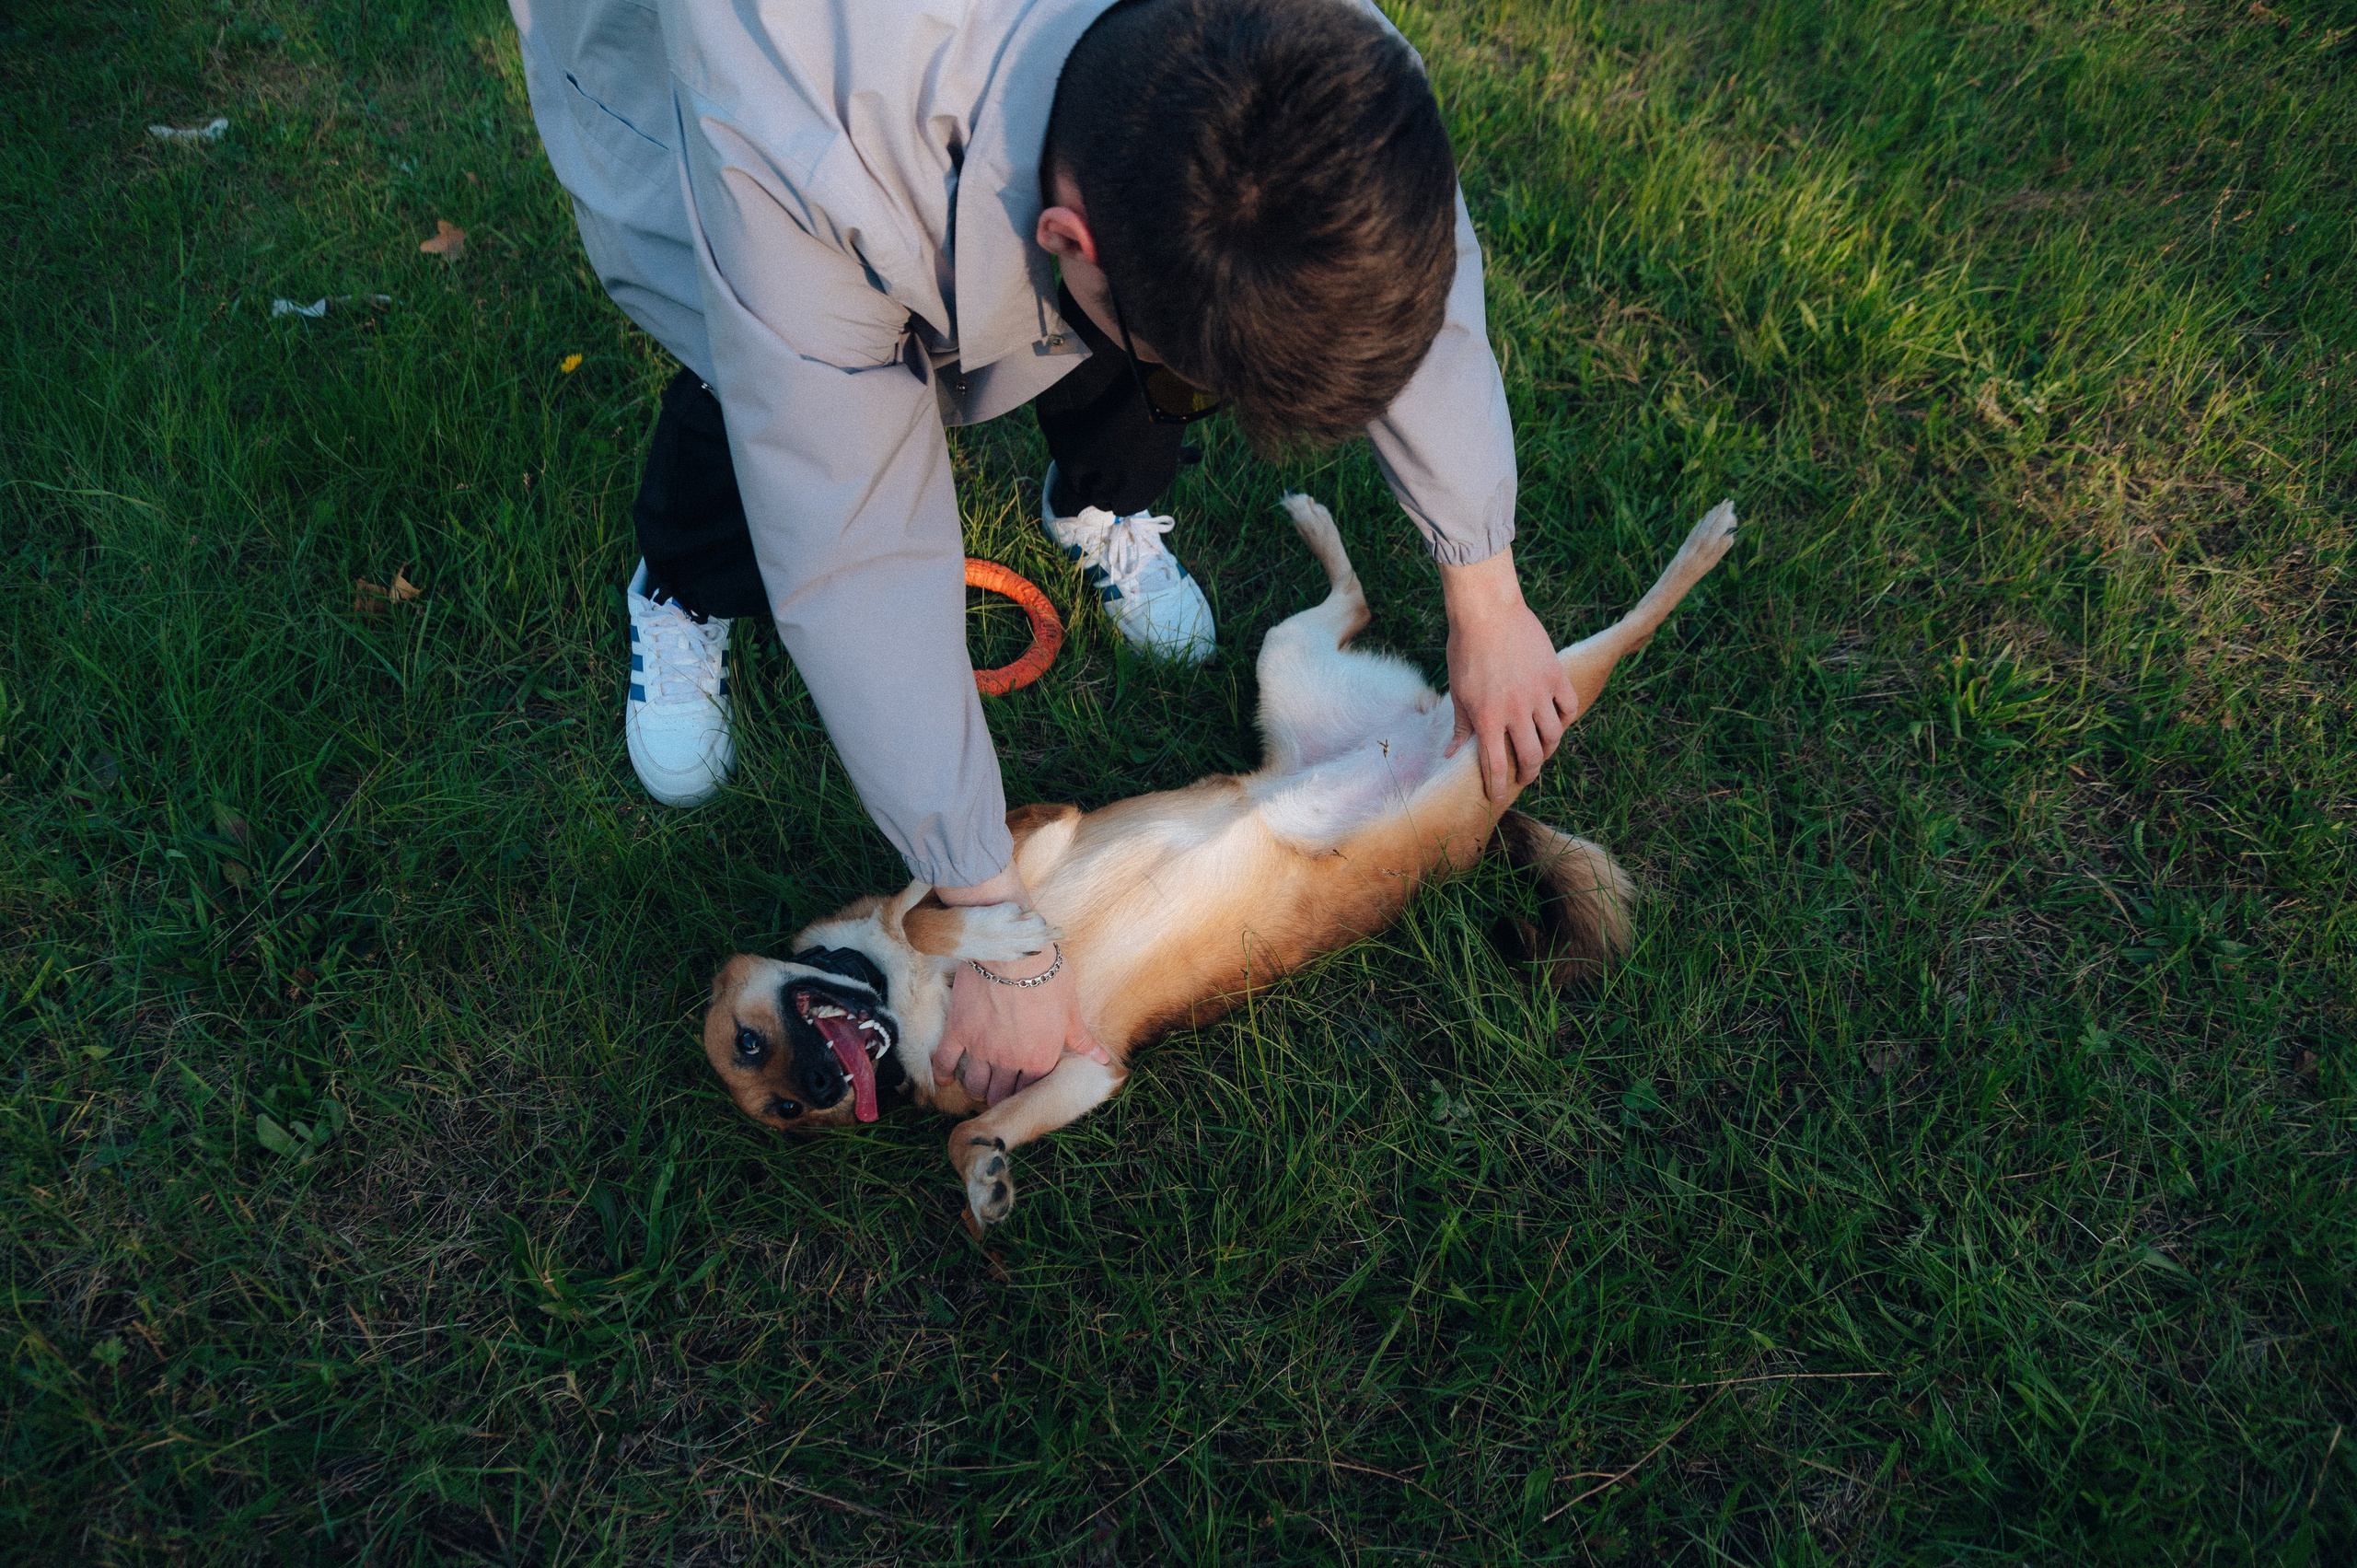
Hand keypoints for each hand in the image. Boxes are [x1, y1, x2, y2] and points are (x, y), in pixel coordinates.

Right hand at [929, 866, 1110, 1105]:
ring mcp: (981, 1048)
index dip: (1026, 1091)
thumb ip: (1082, 1039)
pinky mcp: (959, 1031)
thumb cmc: (1048, 977)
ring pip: (975, 1083)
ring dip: (977, 1089)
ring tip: (978, 1086)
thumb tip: (1103, 1060)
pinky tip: (943, 1079)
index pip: (1031, 1089)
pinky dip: (943, 1073)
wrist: (1014, 954)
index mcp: (1039, 1058)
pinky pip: (945, 1061)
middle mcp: (1009, 1060)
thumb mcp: (1071, 1009)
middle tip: (997, 1092)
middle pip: (1000, 1093)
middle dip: (1000, 1095)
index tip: (1021, 1089)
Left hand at [1439, 547, 1579, 801]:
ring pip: (1554, 736)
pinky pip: (1569, 706)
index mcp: (1487, 717)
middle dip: (1529, 773)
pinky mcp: (1555, 674)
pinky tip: (1557, 719)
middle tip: (1526, 775)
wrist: (1486, 611)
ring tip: (1542, 748)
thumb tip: (1450, 755)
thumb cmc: (1465, 650)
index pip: (1495, 765)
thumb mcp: (1457, 692)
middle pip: (1531, 756)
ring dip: (1549, 748)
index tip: (1497, 797)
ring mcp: (1538, 692)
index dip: (1497, 786)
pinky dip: (1565, 717)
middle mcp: (1515, 710)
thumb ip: (1460, 726)